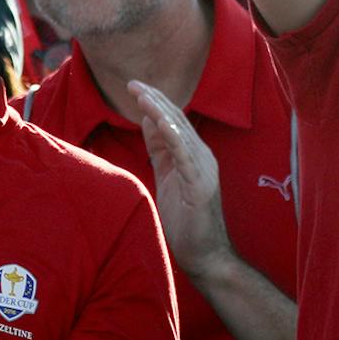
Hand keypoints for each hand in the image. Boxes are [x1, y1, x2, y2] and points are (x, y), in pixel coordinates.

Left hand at [129, 79, 236, 279]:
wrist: (205, 256)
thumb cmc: (186, 221)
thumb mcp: (167, 176)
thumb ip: (160, 150)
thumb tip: (148, 121)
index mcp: (194, 154)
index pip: (174, 120)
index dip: (155, 102)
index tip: (135, 87)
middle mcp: (202, 156)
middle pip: (177, 120)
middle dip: (155, 99)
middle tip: (133, 83)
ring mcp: (204, 170)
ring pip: (180, 133)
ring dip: (160, 111)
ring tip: (142, 95)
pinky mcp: (201, 186)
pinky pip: (186, 156)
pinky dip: (174, 137)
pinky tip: (162, 122)